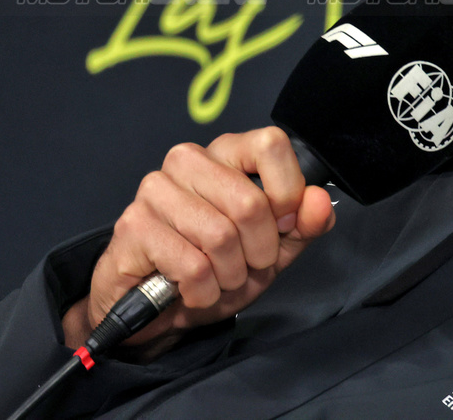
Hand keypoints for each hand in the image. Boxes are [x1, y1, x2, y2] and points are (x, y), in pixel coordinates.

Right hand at [62, 127, 335, 356]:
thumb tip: (319, 201)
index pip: (270, 145)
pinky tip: (194, 289)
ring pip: (221, 236)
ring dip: (231, 274)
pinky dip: (204, 291)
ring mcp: (156, 189)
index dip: (287, 191)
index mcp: (227, 152)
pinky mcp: (134, 225)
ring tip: (220, 278)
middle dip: (260, 250)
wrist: (162, 308)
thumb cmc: (219, 267)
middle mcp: (188, 160)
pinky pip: (192, 266)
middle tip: (248, 264)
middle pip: (249, 202)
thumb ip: (304, 223)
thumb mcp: (275, 247)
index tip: (284, 224)